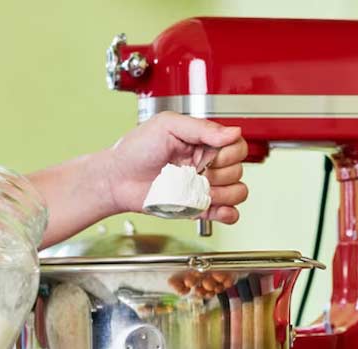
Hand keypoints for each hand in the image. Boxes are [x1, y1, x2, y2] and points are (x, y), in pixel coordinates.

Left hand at [107, 111, 248, 223]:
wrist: (118, 179)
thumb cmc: (137, 149)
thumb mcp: (168, 125)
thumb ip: (202, 128)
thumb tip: (233, 131)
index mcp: (203, 143)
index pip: (237, 147)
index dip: (228, 153)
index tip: (207, 155)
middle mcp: (207, 165)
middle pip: (239, 171)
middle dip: (221, 174)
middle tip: (196, 173)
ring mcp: (203, 188)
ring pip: (238, 192)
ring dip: (225, 194)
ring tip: (202, 191)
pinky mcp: (198, 208)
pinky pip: (227, 214)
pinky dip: (228, 214)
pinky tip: (217, 209)